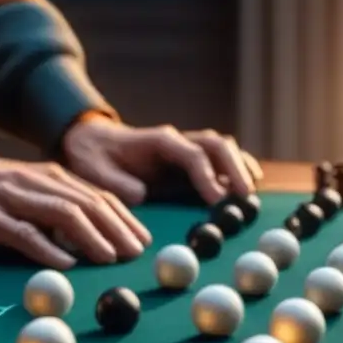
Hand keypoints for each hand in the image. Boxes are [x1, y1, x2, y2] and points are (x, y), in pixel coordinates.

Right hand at [0, 150, 150, 268]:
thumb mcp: (30, 190)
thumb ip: (60, 206)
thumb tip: (97, 235)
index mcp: (52, 176)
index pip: (98, 195)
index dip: (125, 218)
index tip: (144, 241)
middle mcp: (38, 182)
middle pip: (88, 204)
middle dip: (117, 229)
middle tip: (136, 254)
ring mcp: (14, 198)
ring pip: (63, 214)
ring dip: (91, 237)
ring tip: (111, 258)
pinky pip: (23, 233)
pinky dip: (47, 249)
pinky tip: (65, 265)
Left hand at [61, 117, 262, 206]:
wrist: (91, 143)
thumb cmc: (92, 159)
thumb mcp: (94, 171)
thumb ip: (117, 183)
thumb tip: (141, 195)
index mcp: (158, 141)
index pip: (192, 155)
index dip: (207, 177)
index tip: (218, 201)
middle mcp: (177, 140)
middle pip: (215, 146)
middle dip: (234, 169)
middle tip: (246, 197)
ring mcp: (186, 148)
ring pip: (222, 148)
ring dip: (240, 167)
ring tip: (251, 192)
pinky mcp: (189, 160)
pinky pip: (219, 158)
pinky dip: (237, 167)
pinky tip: (249, 184)